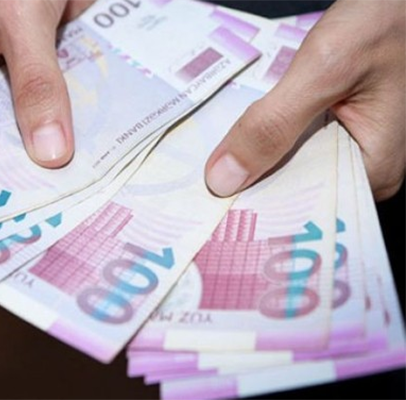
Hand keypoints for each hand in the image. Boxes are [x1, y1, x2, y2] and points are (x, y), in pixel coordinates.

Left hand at [205, 0, 405, 200]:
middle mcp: (361, 167)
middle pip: (292, 187)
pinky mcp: (332, 128)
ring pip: (286, 164)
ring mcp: (346, 147)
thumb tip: (223, 179)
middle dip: (248, 183)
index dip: (255, 207)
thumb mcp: (323, 71)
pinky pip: (289, 142)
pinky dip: (263, 136)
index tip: (210, 209)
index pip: (303, 205)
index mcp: (374, 170)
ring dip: (252, 158)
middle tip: (198, 188)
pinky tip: (232, 139)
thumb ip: (274, 123)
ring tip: (208, 166)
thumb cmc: (382, 23)